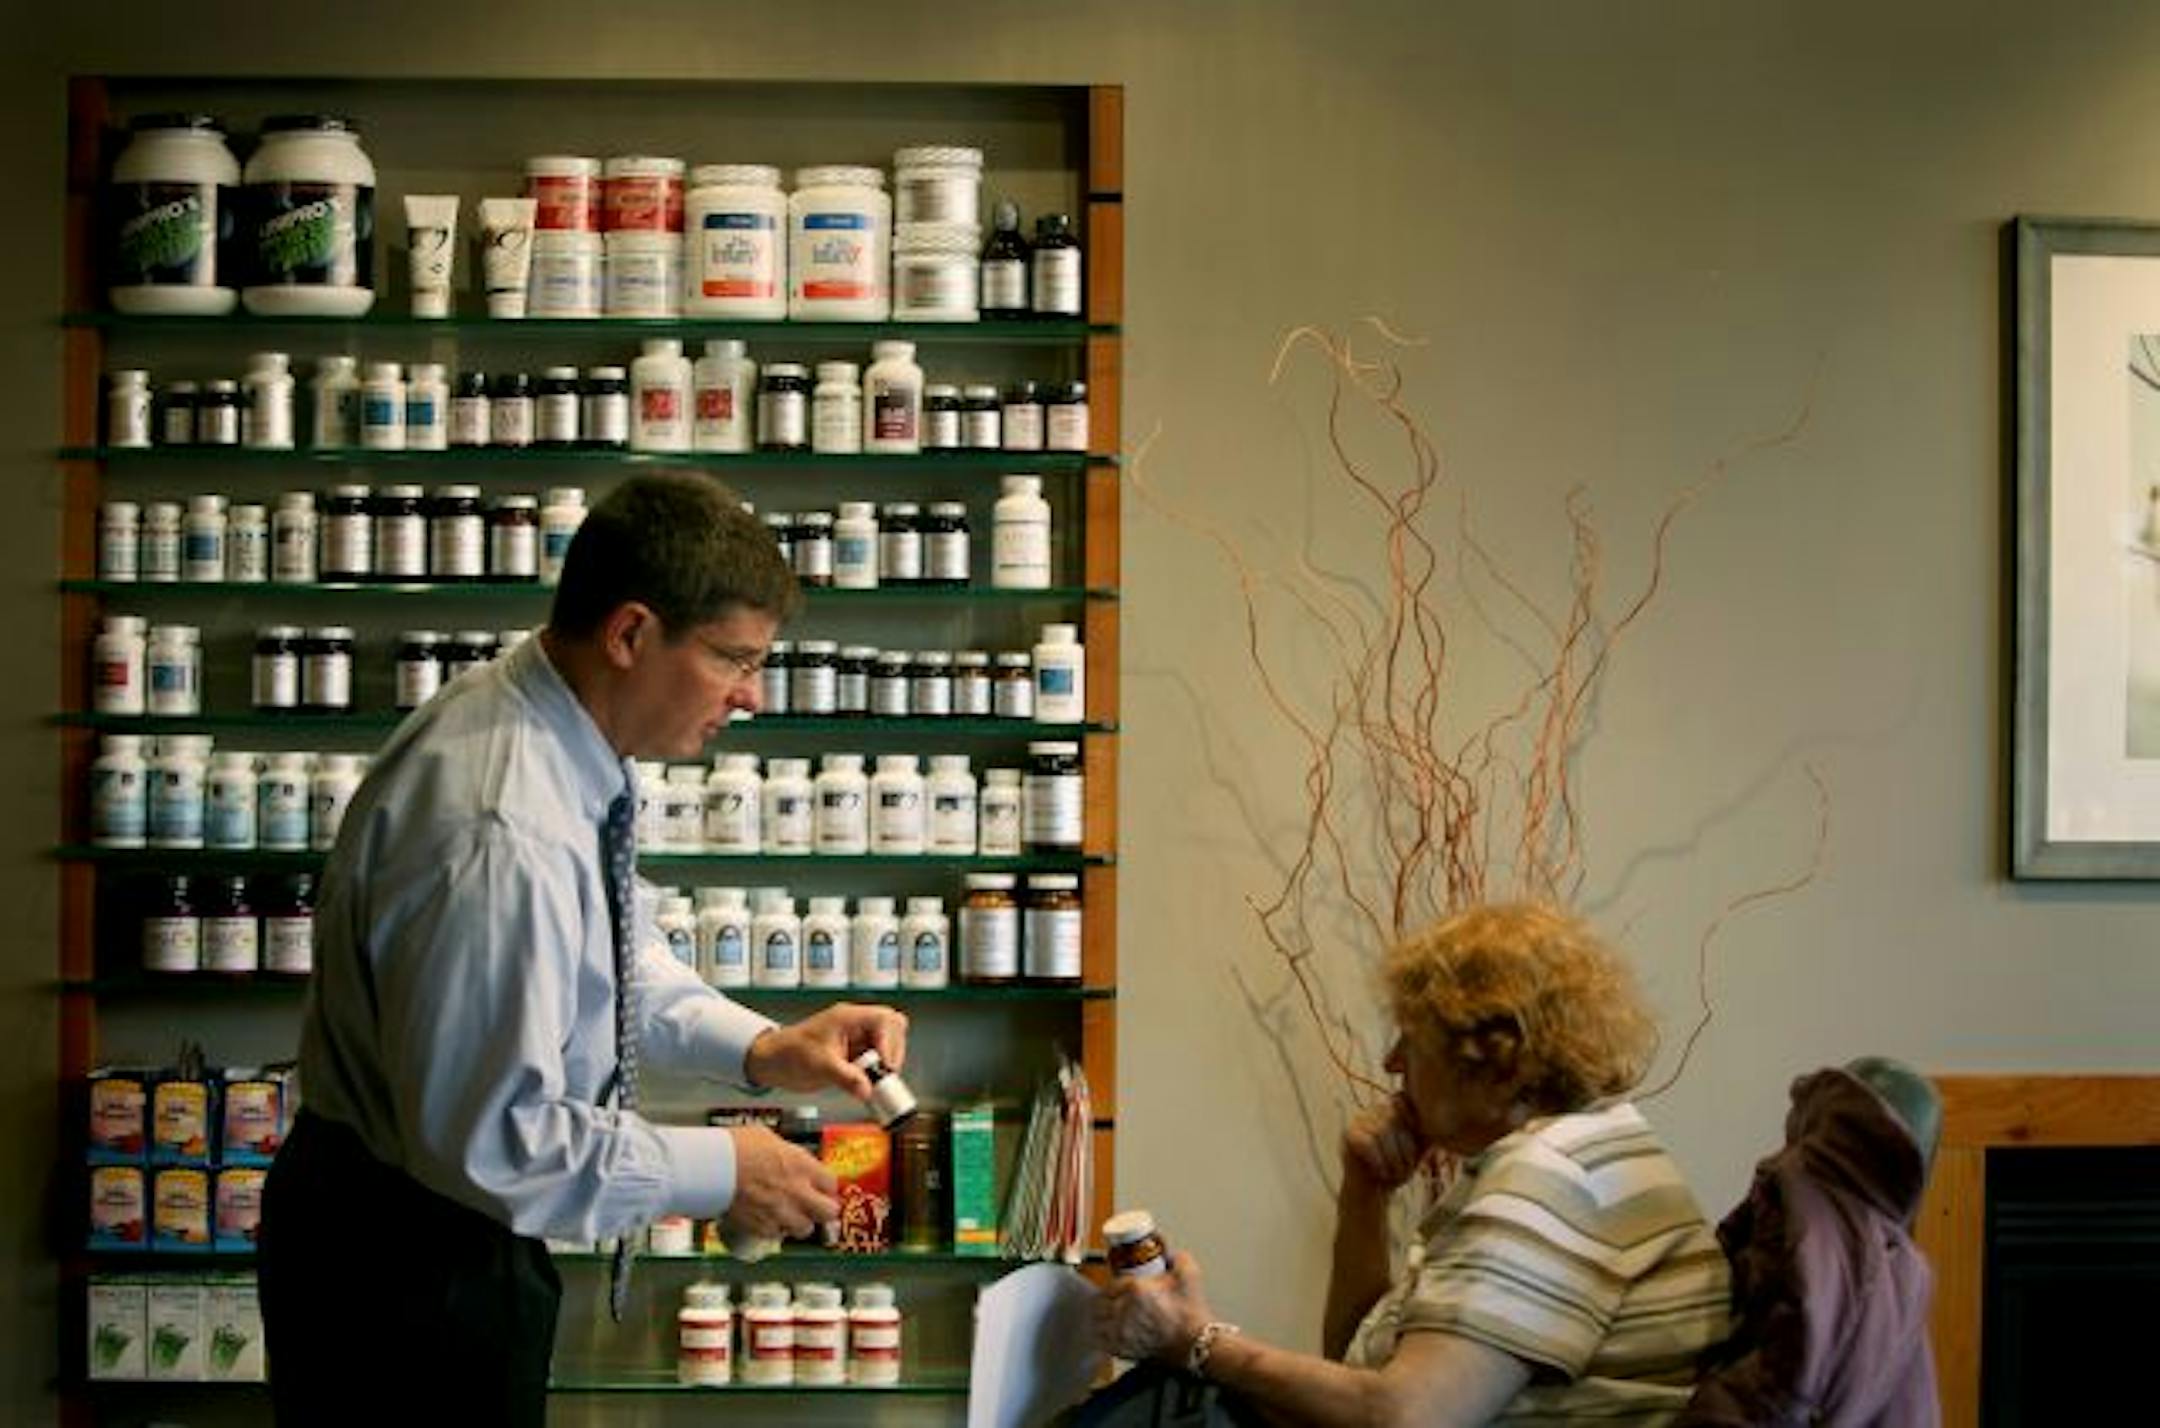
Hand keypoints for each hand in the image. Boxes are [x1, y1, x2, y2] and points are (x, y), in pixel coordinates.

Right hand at [723, 1124, 837, 1238]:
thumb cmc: (734, 1148)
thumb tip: (784, 1156)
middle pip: (828, 1212)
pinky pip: (778, 1236)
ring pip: (805, 1229)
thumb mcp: (767, 1138)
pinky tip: (768, 1222)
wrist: (711, 1169)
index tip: (822, 1189)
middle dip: (823, 1210)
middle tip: (815, 1208)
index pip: (831, 1184)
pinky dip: (775, 1232)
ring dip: (799, 1223)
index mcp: (801, 1165)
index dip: (827, 1188)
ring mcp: (781, 1212)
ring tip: (789, 1216)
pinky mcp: (762, 1228)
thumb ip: (783, 1152)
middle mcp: (797, 1191)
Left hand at [744, 1002, 908, 1099]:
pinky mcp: (853, 1053)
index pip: (883, 1020)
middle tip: (885, 1074)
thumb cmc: (788, 1053)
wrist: (772, 1062)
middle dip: (893, 1052)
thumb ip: (846, 1078)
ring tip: (873, 1081)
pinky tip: (867, 1085)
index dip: (890, 1043)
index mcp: (847, 1018)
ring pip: (886, 1045)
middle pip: (892, 1028)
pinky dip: (875, 1072)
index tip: (886, 1066)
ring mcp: (855, 1038)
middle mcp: (854, 1025)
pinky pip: (875, 1059)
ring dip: (885, 1064)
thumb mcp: (819, 1067)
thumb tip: (868, 1089)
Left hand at [1095, 1250, 1213, 1364]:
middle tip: (1111, 1298)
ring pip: (1098, 1321)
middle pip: (1100, 1302)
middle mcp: (1124, 1310)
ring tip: (1107, 1314)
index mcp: (1136, 1290)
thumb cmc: (1191, 1314)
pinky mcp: (1123, 1349)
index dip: (1114, 1284)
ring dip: (1100, 1316)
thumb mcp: (1189, 1275)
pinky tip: (1110, 1331)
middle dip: (1105, 1298)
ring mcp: (1121, 1332)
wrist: (1195, 1343)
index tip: (1120, 1286)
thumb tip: (1168, 1254)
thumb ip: (1177, 1257)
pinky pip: (1102, 1340)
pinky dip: (1103, 1335)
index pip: (1112, 1283)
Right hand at [1343, 1093, 1427, 1190]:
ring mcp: (1358, 1121)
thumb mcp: (1416, 1151)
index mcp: (1390, 1108)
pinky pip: (1368, 1142)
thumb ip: (1425, 1133)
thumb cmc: (1395, 1172)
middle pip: (1393, 1117)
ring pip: (1381, 1130)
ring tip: (1394, 1174)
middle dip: (1405, 1148)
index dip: (1412, 1122)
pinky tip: (1381, 1172)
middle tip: (1406, 1170)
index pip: (1402, 1100)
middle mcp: (1373, 1109)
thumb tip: (1440, 1122)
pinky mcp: (1348, 1135)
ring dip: (1393, 1158)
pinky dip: (1379, 1161)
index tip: (1417, 1149)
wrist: (1372, 1196)